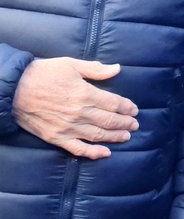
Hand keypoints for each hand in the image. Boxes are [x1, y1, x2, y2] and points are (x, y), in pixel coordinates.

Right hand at [12, 58, 138, 158]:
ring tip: (126, 136)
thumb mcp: (71, 65)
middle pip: (109, 120)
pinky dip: (93, 153)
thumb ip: (95, 70)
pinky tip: (105, 153)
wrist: (14, 89)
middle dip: (125, 123)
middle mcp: (80, 112)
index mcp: (85, 93)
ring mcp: (68, 127)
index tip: (135, 109)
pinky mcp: (56, 137)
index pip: (114, 103)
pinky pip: (78, 148)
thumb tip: (117, 68)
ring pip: (98, 135)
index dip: (127, 107)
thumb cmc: (43, 73)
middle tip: (135, 125)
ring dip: (115, 136)